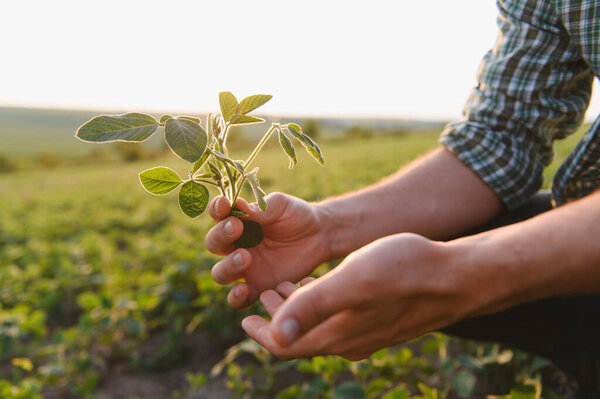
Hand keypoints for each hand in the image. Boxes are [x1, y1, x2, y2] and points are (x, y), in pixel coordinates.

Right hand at [205, 192, 330, 307]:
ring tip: (245, 257)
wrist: (319, 236)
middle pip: (214, 244)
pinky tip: (244, 289)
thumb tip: (239, 207)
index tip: (224, 204)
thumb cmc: (296, 215)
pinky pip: (238, 299)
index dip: (216, 209)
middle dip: (220, 236)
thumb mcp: (281, 205)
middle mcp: (235, 245)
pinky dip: (236, 297)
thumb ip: (261, 208)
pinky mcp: (257, 287)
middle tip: (236, 228)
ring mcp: (244, 268)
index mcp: (237, 220)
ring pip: (220, 273)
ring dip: (227, 266)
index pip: (218, 214)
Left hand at [241, 233, 479, 359]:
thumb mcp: (353, 279)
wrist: (457, 277)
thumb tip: (275, 333)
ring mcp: (368, 334)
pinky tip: (324, 283)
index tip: (244, 317)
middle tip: (263, 291)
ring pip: (321, 327)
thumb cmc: (406, 271)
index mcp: (338, 335)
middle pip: (302, 337)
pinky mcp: (382, 322)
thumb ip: (314, 305)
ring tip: (286, 284)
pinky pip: (341, 320)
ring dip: (300, 308)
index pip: (286, 346)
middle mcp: (351, 342)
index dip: (262, 333)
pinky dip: (323, 305)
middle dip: (277, 317)